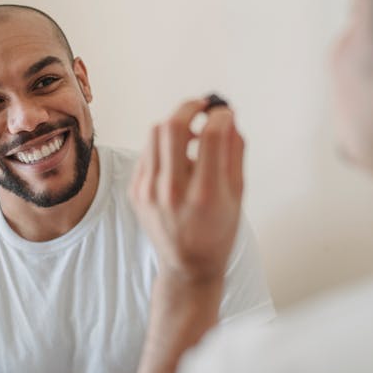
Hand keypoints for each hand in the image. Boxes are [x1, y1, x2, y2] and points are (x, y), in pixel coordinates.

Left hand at [130, 97, 244, 283]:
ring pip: (155, 133)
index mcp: (204, 194)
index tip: (225, 112)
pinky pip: (147, 152)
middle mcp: (172, 191)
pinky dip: (164, 146)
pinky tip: (178, 157)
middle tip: (203, 106)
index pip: (210, 136)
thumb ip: (235, 152)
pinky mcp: (135, 191)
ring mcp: (149, 191)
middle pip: (173, 126)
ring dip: (176, 124)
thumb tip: (230, 117)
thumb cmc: (218, 231)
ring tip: (192, 133)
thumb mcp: (237, 194)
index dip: (220, 116)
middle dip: (191, 107)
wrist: (188, 265)